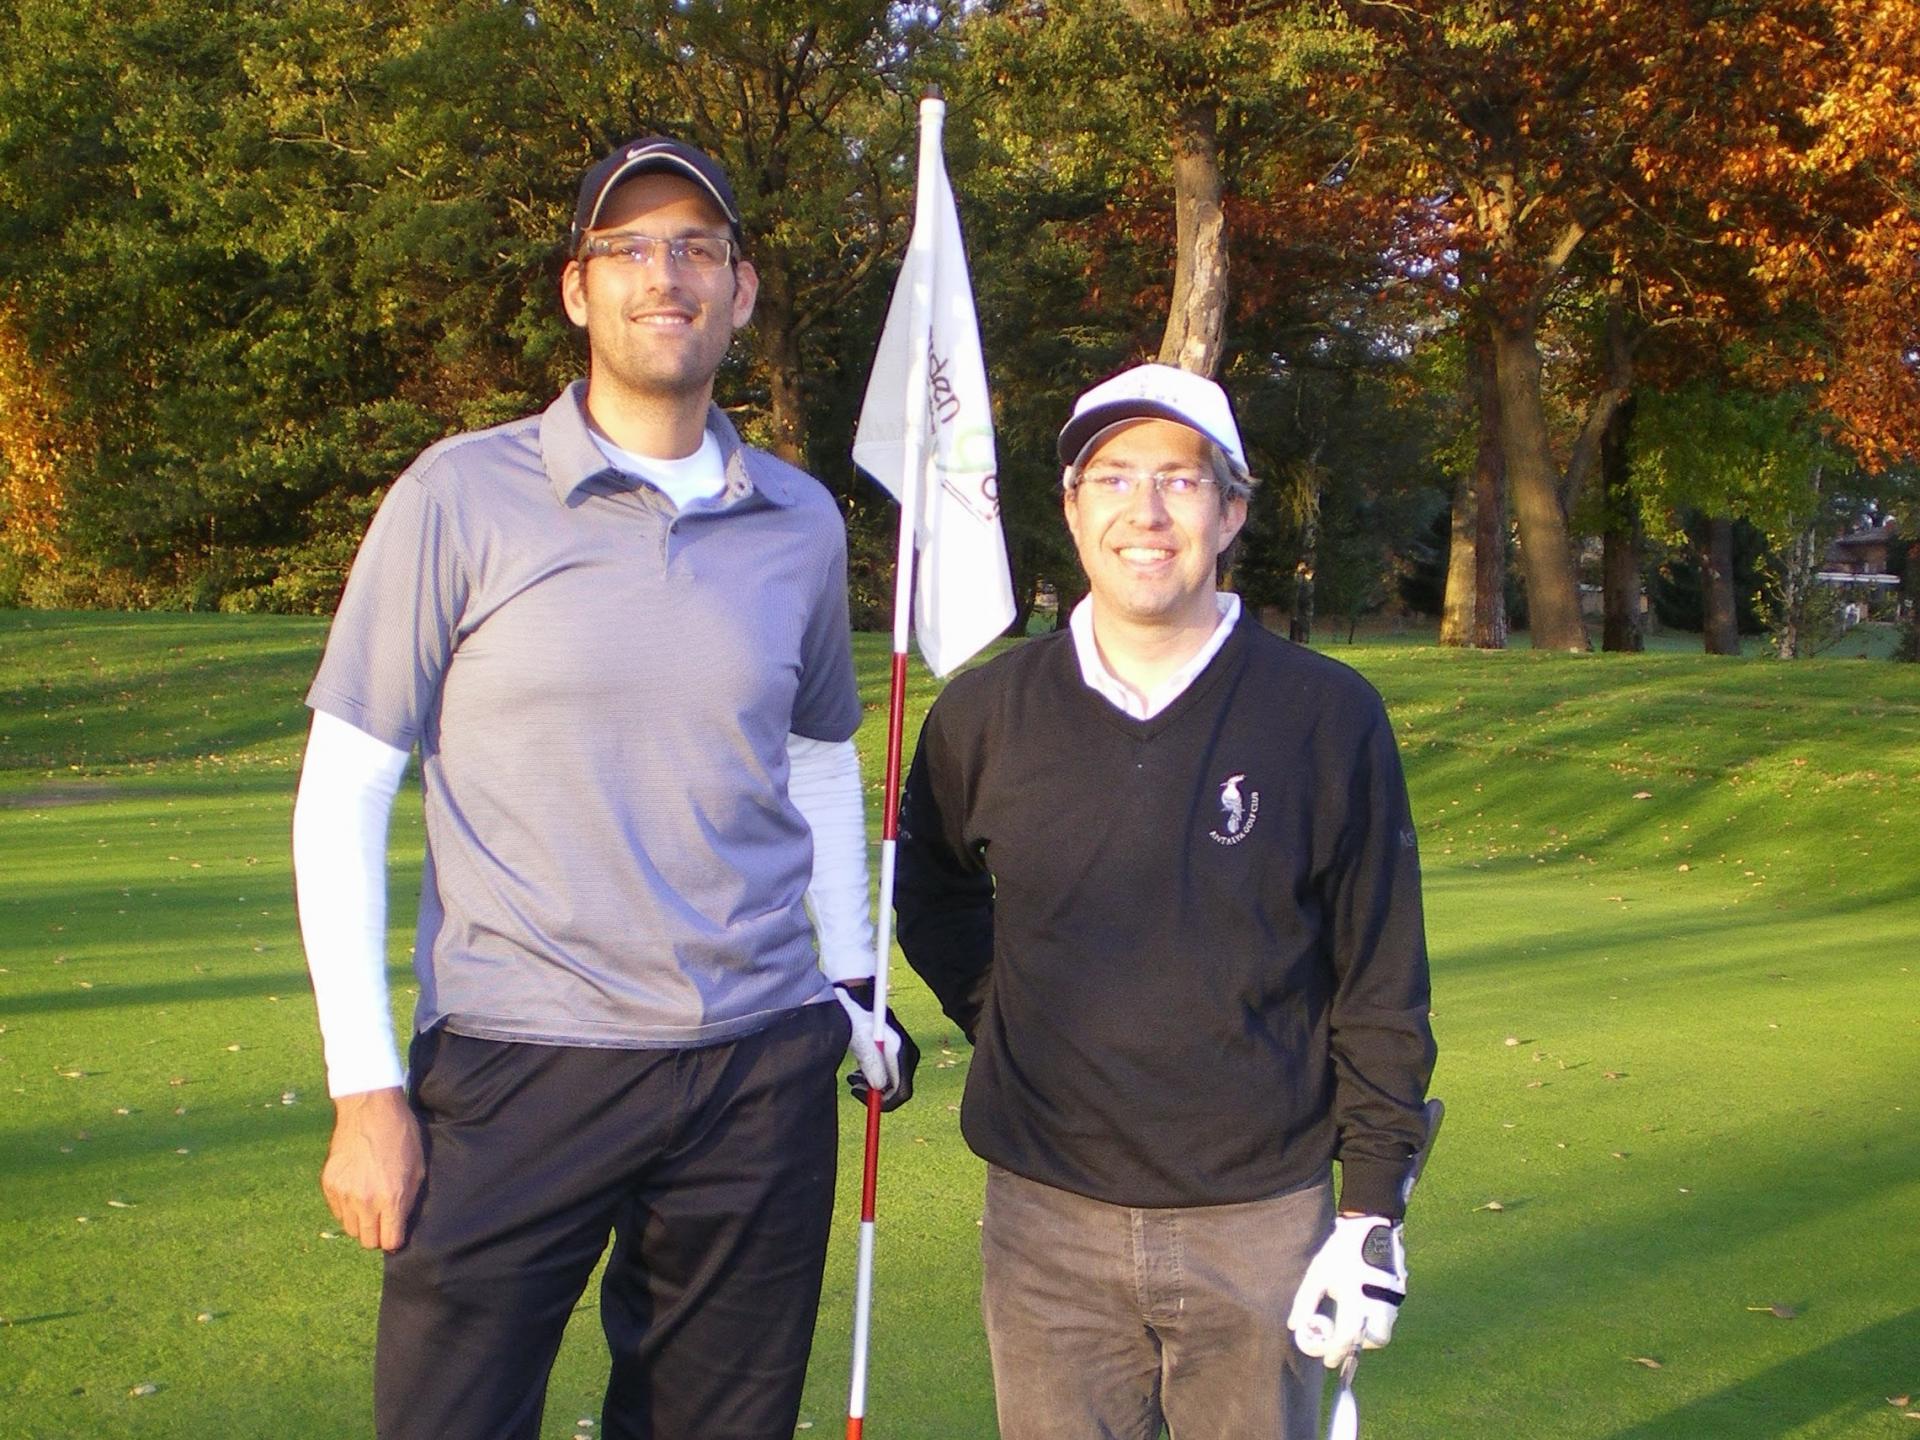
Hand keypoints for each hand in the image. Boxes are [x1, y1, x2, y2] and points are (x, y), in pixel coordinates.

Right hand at [321, 1086, 425, 1251]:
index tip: (396, 1231)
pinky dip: (346, 1207)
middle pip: (367, 1241)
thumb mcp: (418, 1168)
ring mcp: (344, 1193)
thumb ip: (409, 1201)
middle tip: (383, 1217)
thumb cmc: (401, 1135)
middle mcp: (365, 1201)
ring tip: (370, 1201)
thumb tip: (401, 1226)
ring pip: (350, 1228)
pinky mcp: (328, 1184)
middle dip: (377, 1234)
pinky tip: (356, 1188)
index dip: (395, 1239)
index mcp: (391, 1198)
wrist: (370, 1108)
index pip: (389, 1242)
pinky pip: (337, 1211)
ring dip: (361, 1221)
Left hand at [833, 981, 919, 1111]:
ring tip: (851, 1077)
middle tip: (853, 1086)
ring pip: (891, 1083)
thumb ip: (870, 1062)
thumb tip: (878, 1087)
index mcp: (902, 1052)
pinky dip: (873, 1076)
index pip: (902, 1091)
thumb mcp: (860, 1039)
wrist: (859, 1000)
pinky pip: (889, 1074)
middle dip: (875, 1093)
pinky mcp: (897, 1054)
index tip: (864, 1099)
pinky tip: (858, 1069)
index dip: (885, 1103)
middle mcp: (907, 1055)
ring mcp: (904, 1054)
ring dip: (871, 1085)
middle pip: (897, 1089)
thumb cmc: (857, 1018)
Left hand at [1287, 1214, 1406, 1367]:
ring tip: (1350, 1318)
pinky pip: (1389, 1316)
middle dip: (1357, 1345)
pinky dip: (1375, 1319)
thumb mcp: (1317, 1274)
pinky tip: (1362, 1304)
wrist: (1371, 1224)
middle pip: (1372, 1341)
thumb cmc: (1340, 1250)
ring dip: (1367, 1333)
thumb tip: (1294, 1327)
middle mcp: (1378, 1301)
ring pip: (1383, 1330)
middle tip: (1342, 1339)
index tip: (1327, 1361)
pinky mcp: (1400, 1292)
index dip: (1335, 1352)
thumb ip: (1305, 1302)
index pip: (1346, 1337)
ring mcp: (1393, 1297)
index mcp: (1355, 1297)